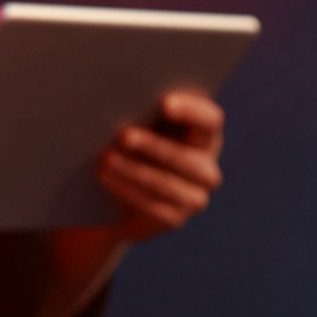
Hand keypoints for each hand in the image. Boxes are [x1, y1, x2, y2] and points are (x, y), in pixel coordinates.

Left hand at [99, 91, 224, 242]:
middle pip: (186, 157)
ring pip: (166, 184)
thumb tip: (125, 97)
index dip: (191, 111)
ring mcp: (194, 198)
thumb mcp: (142, 126)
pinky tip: (106, 178)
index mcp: (206, 136)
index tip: (164, 102)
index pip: (210, 120)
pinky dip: (126, 190)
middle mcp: (207, 168)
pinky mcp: (174, 219)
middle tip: (124, 135)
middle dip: (154, 145)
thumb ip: (144, 112)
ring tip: (105, 158)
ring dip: (134, 170)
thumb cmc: (131, 146)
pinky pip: (152, 207)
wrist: (116, 197)